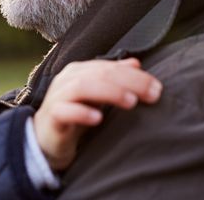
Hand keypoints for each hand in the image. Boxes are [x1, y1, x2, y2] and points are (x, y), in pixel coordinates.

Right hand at [33, 58, 161, 171]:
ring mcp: (58, 97)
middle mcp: (67, 80)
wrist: (45, 139)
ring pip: (82, 86)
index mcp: (80, 71)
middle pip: (100, 73)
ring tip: (130, 102)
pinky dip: (81, 112)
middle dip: (129, 82)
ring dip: (109, 92)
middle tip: (152, 94)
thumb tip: (136, 63)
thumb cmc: (75, 115)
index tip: (158, 88)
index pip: (110, 67)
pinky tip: (98, 118)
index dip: (135, 75)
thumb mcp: (97, 96)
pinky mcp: (51, 117)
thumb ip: (114, 78)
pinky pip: (64, 111)